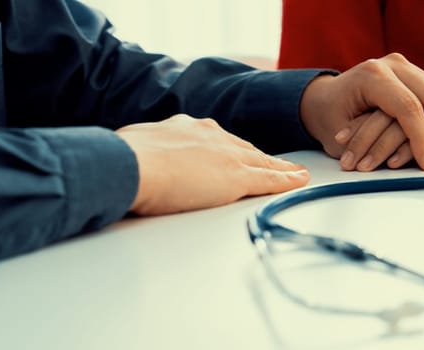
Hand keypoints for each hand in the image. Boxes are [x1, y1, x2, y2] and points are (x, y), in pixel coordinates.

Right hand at [116, 114, 309, 214]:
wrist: (130, 165)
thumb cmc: (124, 159)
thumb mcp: (135, 146)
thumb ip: (146, 152)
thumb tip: (134, 160)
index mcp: (188, 128)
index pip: (219, 141)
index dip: (232, 151)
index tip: (239, 156)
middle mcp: (213, 136)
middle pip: (246, 150)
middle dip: (262, 159)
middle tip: (279, 166)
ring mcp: (228, 157)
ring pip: (264, 163)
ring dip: (282, 170)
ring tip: (298, 175)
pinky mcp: (238, 178)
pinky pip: (271, 180)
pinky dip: (288, 181)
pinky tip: (300, 181)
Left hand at [299, 53, 423, 170]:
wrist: (327, 97)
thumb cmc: (331, 119)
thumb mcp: (338, 132)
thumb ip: (366, 141)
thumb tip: (391, 162)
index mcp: (373, 75)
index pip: (408, 107)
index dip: (422, 139)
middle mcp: (394, 65)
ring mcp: (409, 67)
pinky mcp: (420, 74)